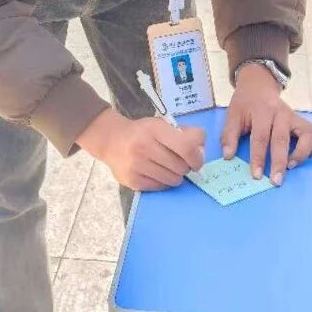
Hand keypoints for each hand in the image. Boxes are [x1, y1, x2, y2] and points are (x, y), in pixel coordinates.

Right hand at [77, 109, 205, 191]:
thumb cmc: (142, 133)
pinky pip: (160, 187)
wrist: (111, 140)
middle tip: (179, 163)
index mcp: (155, 129)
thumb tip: (201, 152)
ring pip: (172, 180)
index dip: (197, 157)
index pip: (186, 147)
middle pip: (181, 167)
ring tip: (167, 168)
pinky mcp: (132, 180)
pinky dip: (163, 182)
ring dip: (175, 176)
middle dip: (185, 167)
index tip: (197, 161)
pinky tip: (156, 173)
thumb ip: (184, 134)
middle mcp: (144, 146)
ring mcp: (136, 165)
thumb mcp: (161, 125)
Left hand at [222, 63, 311, 184]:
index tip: (256, 176)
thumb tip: (228, 157)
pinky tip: (302, 157)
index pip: (260, 137)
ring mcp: (296, 117)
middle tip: (276, 181)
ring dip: (302, 154)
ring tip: (291, 167)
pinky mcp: (304, 122)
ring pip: (308, 136)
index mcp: (262, 111)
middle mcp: (282, 113)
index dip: (258, 158)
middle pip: (282, 140)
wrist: (259, 85)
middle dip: (279, 163)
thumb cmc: (245, 104)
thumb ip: (229, 135)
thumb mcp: (233, 115)